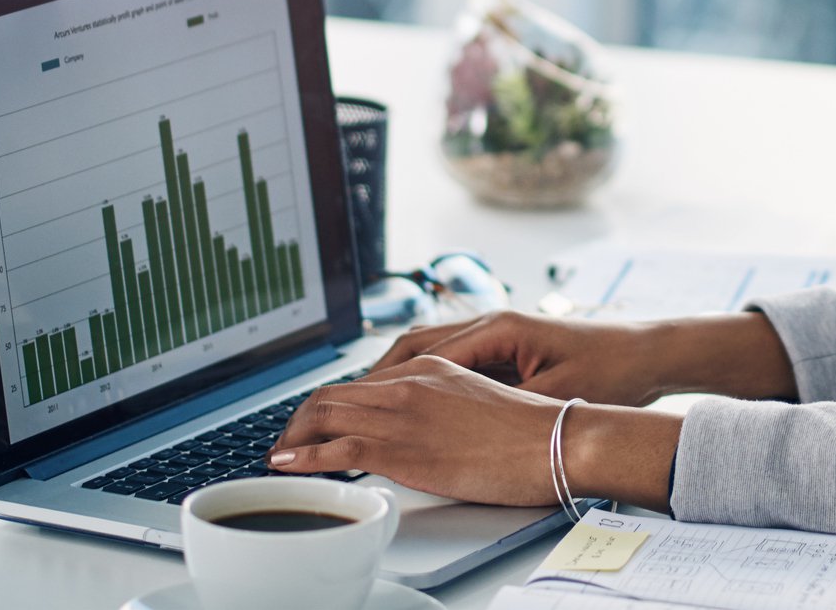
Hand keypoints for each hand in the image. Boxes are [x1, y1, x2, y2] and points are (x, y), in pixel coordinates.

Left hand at [269, 355, 561, 503]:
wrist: (555, 440)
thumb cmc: (530, 430)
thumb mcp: (479, 404)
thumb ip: (444, 407)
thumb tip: (427, 429)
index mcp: (431, 368)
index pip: (362, 381)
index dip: (330, 405)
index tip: (317, 425)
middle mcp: (410, 383)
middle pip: (333, 393)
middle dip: (301, 420)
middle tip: (288, 443)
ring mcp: (404, 414)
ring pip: (325, 415)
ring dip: (293, 438)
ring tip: (280, 458)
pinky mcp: (403, 447)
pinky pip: (336, 448)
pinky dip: (303, 457)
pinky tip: (287, 466)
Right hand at [360, 310, 669, 406]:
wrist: (647, 354)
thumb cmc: (610, 368)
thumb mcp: (555, 396)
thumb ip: (506, 407)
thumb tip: (457, 427)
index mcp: (499, 327)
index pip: (424, 350)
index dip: (386, 379)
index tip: (355, 402)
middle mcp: (492, 323)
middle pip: (417, 344)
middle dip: (379, 375)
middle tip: (345, 406)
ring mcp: (498, 335)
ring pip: (431, 351)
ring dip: (399, 376)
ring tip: (366, 408)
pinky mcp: (506, 350)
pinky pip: (452, 362)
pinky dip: (426, 380)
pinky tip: (412, 408)